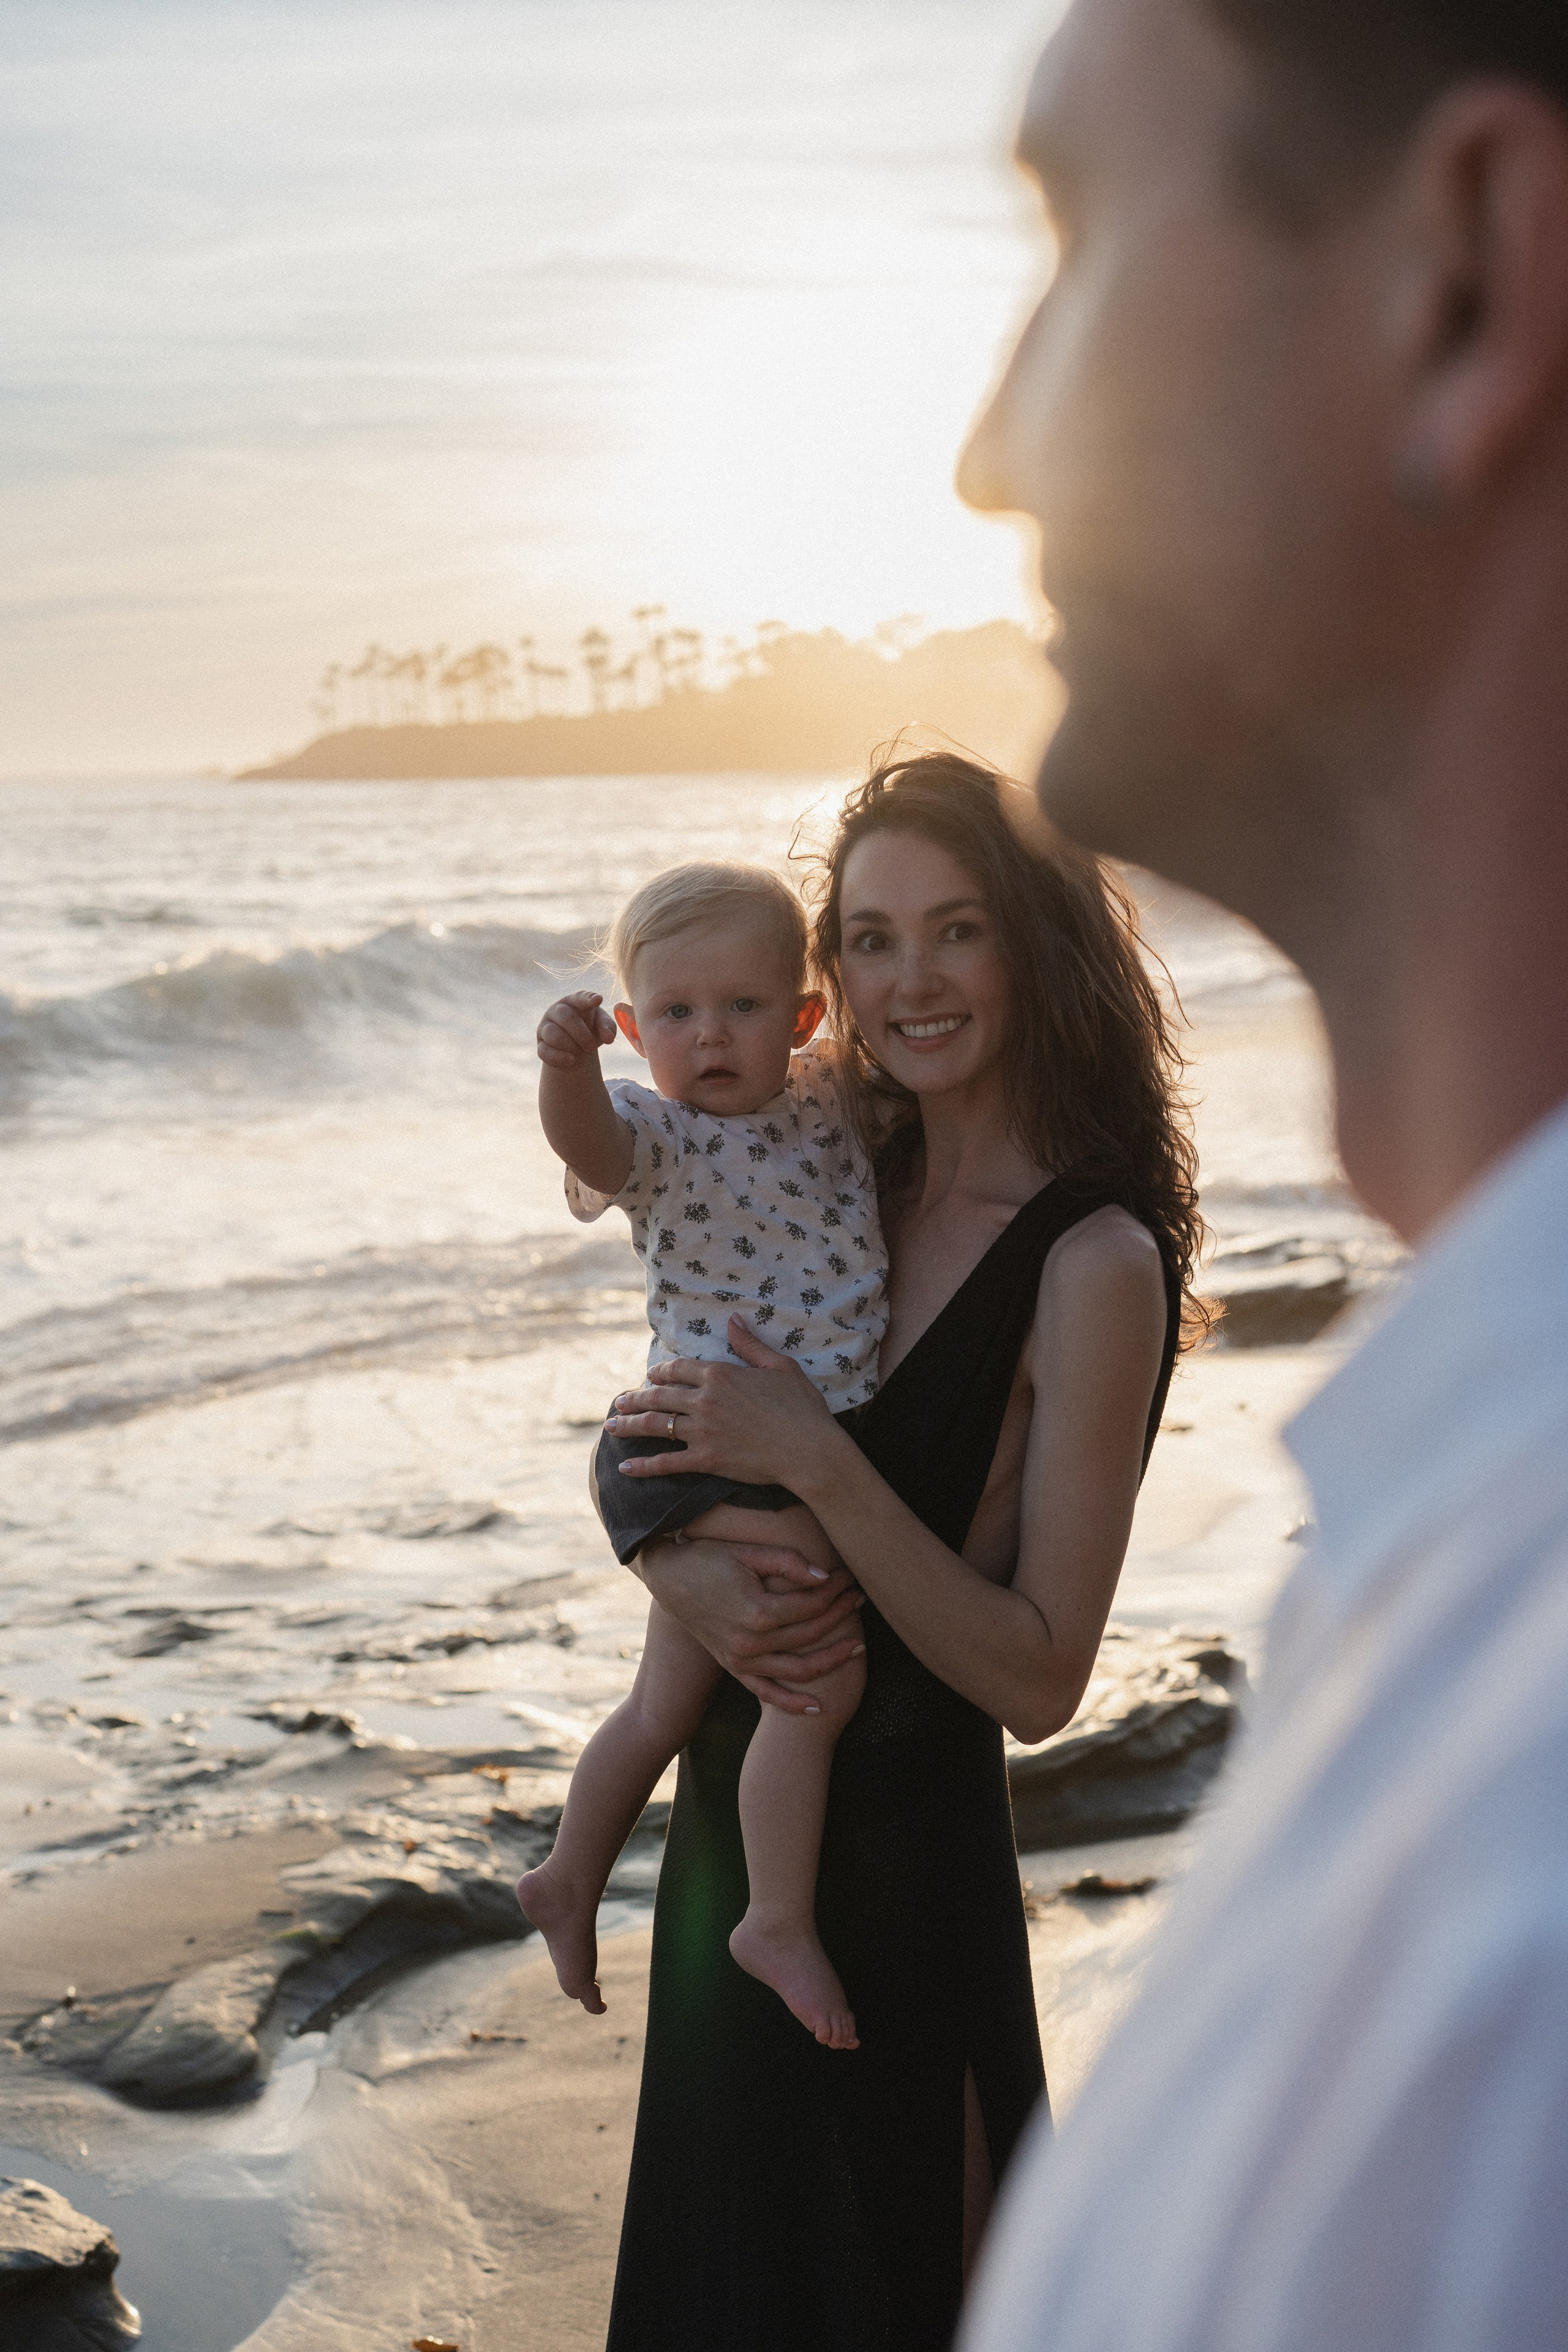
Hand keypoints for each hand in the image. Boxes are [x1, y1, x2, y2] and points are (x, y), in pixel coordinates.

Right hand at [537, 989, 615, 1070]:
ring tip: (580, 1053)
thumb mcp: (602, 1027)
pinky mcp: (540, 1045)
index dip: (588, 998)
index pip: (580, 997)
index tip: (598, 1000)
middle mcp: (557, 1010)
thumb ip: (608, 1028)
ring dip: (571, 1046)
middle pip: (565, 1017)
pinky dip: (560, 1058)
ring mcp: (546, 1027)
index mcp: (574, 1001)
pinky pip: (545, 1051)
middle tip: (591, 1047)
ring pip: (553, 1035)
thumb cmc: (591, 1029)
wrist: (575, 1048)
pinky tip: (571, 1060)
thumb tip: (609, 1037)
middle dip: (581, 1034)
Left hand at [608, 1319, 839, 1488]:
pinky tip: (625, 1467)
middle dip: (635, 1398)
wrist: (810, 1450)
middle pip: (659, 1397)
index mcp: (721, 1375)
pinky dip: (644, 1466)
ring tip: (612, 1426)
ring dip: (629, 1425)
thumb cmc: (802, 1408)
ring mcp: (703, 1431)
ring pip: (655, 1426)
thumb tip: (732, 1319)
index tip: (650, 1376)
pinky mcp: (706, 1460)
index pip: (678, 1369)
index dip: (660, 1372)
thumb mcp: (780, 1367)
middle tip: (619, 1402)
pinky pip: (667, 1463)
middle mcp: (705, 1401)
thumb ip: (750, 1345)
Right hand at [639, 1536, 864, 1713]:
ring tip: (858, 1647)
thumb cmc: (709, 1557)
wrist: (669, 1578)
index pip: (812, 1604)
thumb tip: (826, 1577)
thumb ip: (789, 1562)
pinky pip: (767, 1693)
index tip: (849, 1577)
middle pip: (811, 1634)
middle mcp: (751, 1642)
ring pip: (799, 1670)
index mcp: (757, 1611)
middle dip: (841, 1615)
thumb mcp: (748, 1552)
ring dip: (832, 1660)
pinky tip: (819, 1707)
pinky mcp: (733, 1667)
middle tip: (860, 1598)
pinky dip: (793, 1704)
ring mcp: (741, 1660)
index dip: (835, 1590)